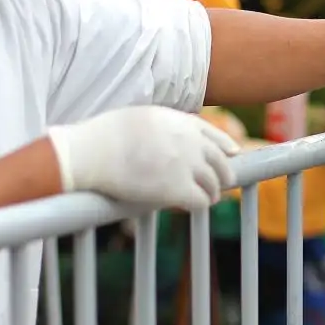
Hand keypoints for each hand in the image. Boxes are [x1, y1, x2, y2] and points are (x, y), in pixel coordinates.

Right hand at [48, 106, 240, 210]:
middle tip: (220, 184)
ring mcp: (187, 165)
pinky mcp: (178, 189)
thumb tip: (165, 140)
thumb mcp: (140, 117)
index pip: (213, 134)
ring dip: (212, 192)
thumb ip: (162, 126)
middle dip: (223, 173)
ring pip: (214, 183)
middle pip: (220, 161)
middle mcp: (190, 141)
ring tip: (208, 198)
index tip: (232, 153)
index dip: (224, 146)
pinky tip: (191, 207)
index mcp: (180, 122)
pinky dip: (199, 205)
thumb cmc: (104, 136)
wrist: (92, 152)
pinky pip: (201, 201)